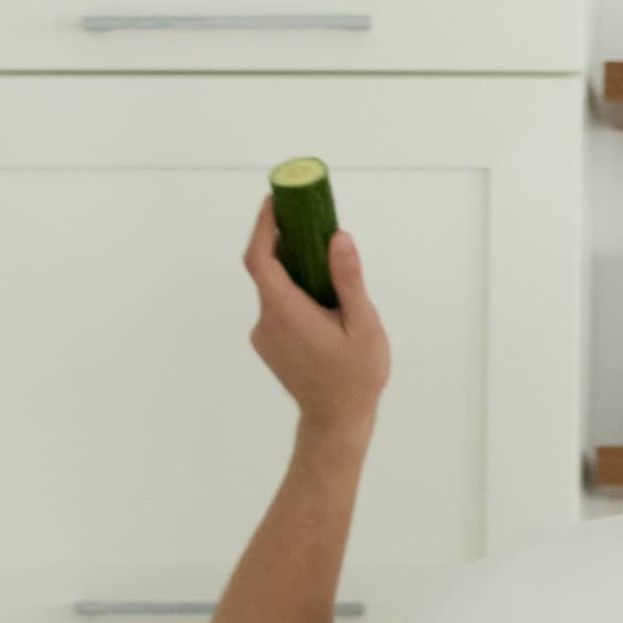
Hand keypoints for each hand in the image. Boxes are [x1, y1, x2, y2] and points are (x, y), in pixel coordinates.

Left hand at [241, 197, 389, 435]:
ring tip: (331, 276)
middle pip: (267, 270)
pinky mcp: (268, 343)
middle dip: (287, 244)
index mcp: (286, 311)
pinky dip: (296, 296)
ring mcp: (264, 333)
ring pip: (275, 290)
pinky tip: (325, 308)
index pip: (260, 258)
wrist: (336, 420)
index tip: (275, 202)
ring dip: (296, 275)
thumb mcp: (363, 326)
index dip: (263, 226)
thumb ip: (347, 280)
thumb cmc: (355, 377)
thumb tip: (338, 238)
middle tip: (311, 225)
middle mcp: (266, 320)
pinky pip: (278, 307)